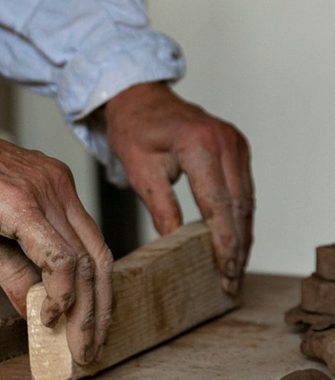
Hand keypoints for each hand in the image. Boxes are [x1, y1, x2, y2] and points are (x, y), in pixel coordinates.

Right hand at [0, 102, 113, 364]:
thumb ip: (15, 270)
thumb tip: (33, 310)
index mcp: (55, 189)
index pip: (92, 248)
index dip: (96, 293)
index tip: (88, 329)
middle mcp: (60, 187)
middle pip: (99, 258)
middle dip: (99, 311)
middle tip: (90, 351)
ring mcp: (46, 193)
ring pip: (85, 263)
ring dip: (84, 313)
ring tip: (75, 347)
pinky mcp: (24, 204)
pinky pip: (58, 257)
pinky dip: (60, 293)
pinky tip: (48, 316)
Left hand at [104, 81, 253, 294]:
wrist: (138, 99)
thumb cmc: (133, 129)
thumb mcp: (140, 171)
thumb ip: (161, 207)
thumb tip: (174, 244)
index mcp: (199, 145)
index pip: (217, 204)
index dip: (222, 243)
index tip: (224, 272)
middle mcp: (225, 143)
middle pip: (238, 206)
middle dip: (236, 248)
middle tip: (231, 281)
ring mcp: (235, 143)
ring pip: (246, 200)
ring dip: (242, 236)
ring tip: (235, 270)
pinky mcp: (237, 148)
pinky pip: (244, 189)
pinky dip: (240, 217)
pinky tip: (235, 242)